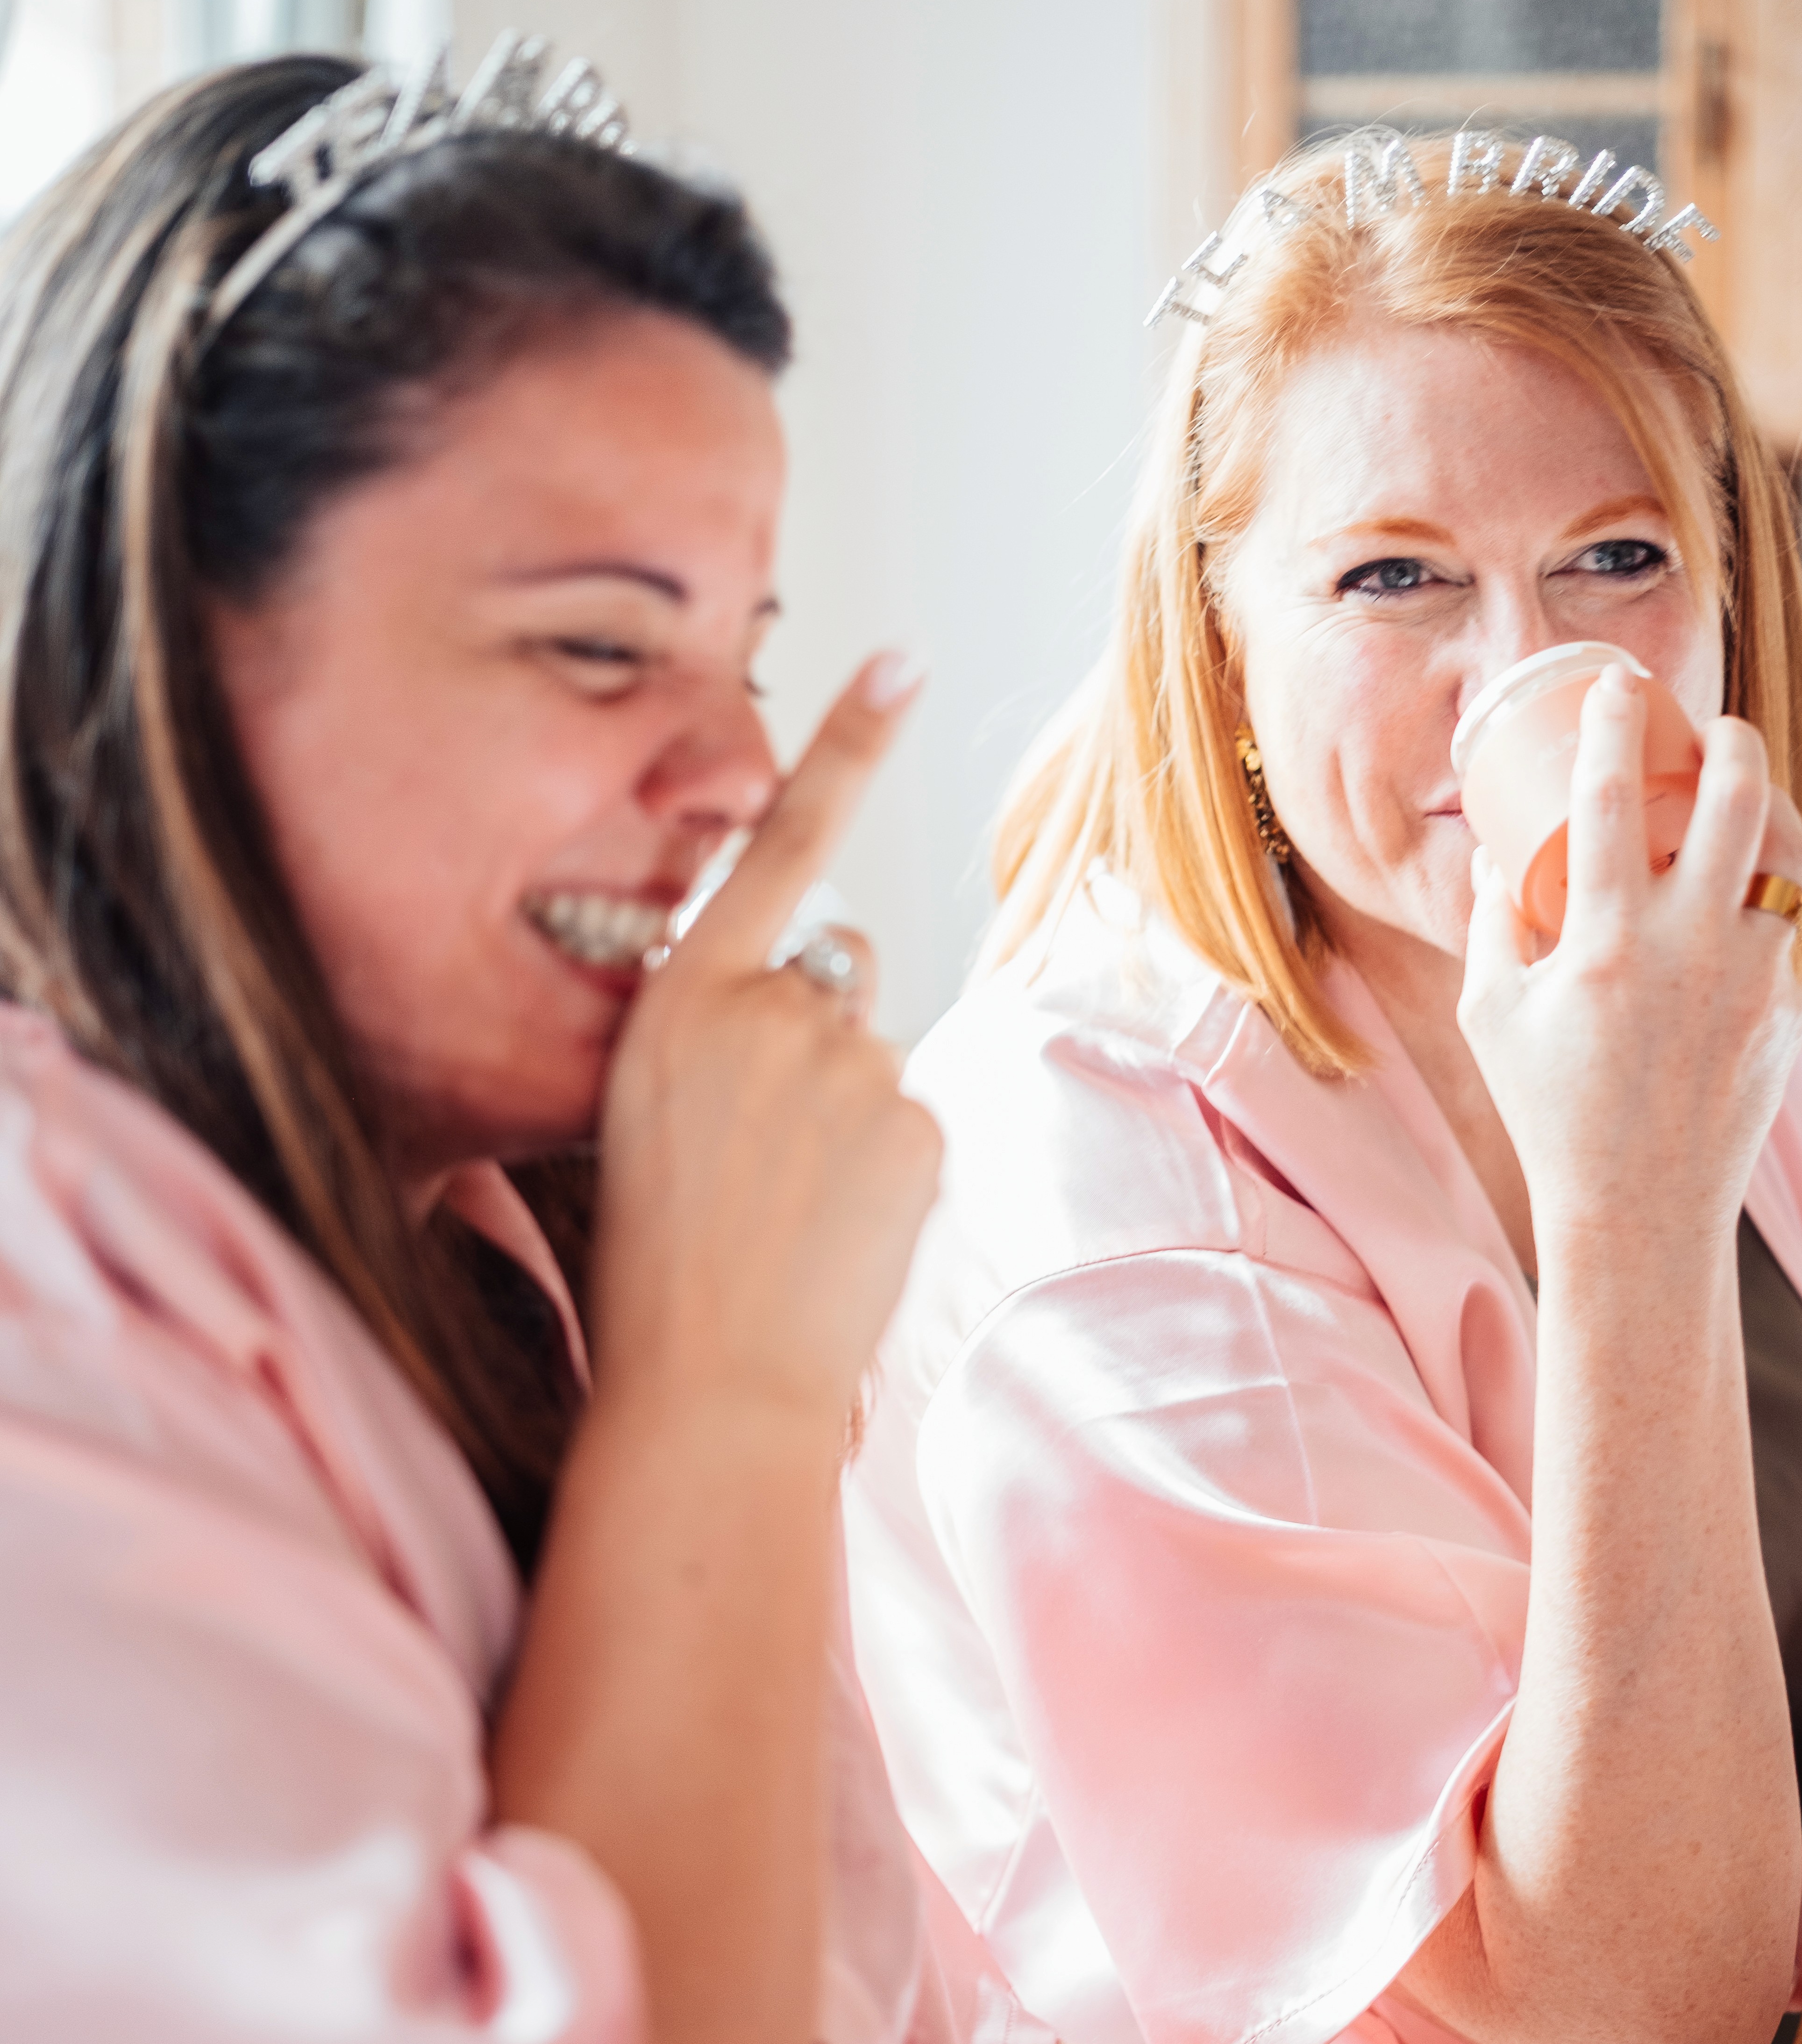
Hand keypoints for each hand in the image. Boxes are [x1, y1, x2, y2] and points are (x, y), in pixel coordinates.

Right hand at [593, 654, 941, 1423]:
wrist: (711, 1382)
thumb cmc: (656, 1264)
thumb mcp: (646, 1118)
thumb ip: (720, 1037)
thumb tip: (810, 1005)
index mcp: (682, 1000)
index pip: (773, 847)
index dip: (842, 749)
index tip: (902, 661)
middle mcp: (771, 1010)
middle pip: (833, 983)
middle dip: (817, 1045)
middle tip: (767, 1159)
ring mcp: (850, 1064)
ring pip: (870, 1065)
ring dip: (848, 1122)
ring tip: (794, 1215)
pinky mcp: (914, 1124)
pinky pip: (910, 1127)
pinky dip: (885, 1172)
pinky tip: (840, 1234)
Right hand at [1459, 665, 1801, 1261]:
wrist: (1638, 1213)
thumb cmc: (1548, 1113)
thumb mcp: (1492, 1016)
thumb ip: (1492, 923)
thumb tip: (1498, 850)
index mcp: (1604, 943)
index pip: (1613, 797)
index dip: (1613, 725)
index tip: (1613, 688)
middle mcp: (1687, 950)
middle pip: (1738, 799)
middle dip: (1731, 742)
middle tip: (1713, 732)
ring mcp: (1748, 979)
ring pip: (1787, 857)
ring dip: (1769, 812)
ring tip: (1744, 800)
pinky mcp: (1785, 1012)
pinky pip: (1784, 931)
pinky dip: (1761, 906)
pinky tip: (1734, 907)